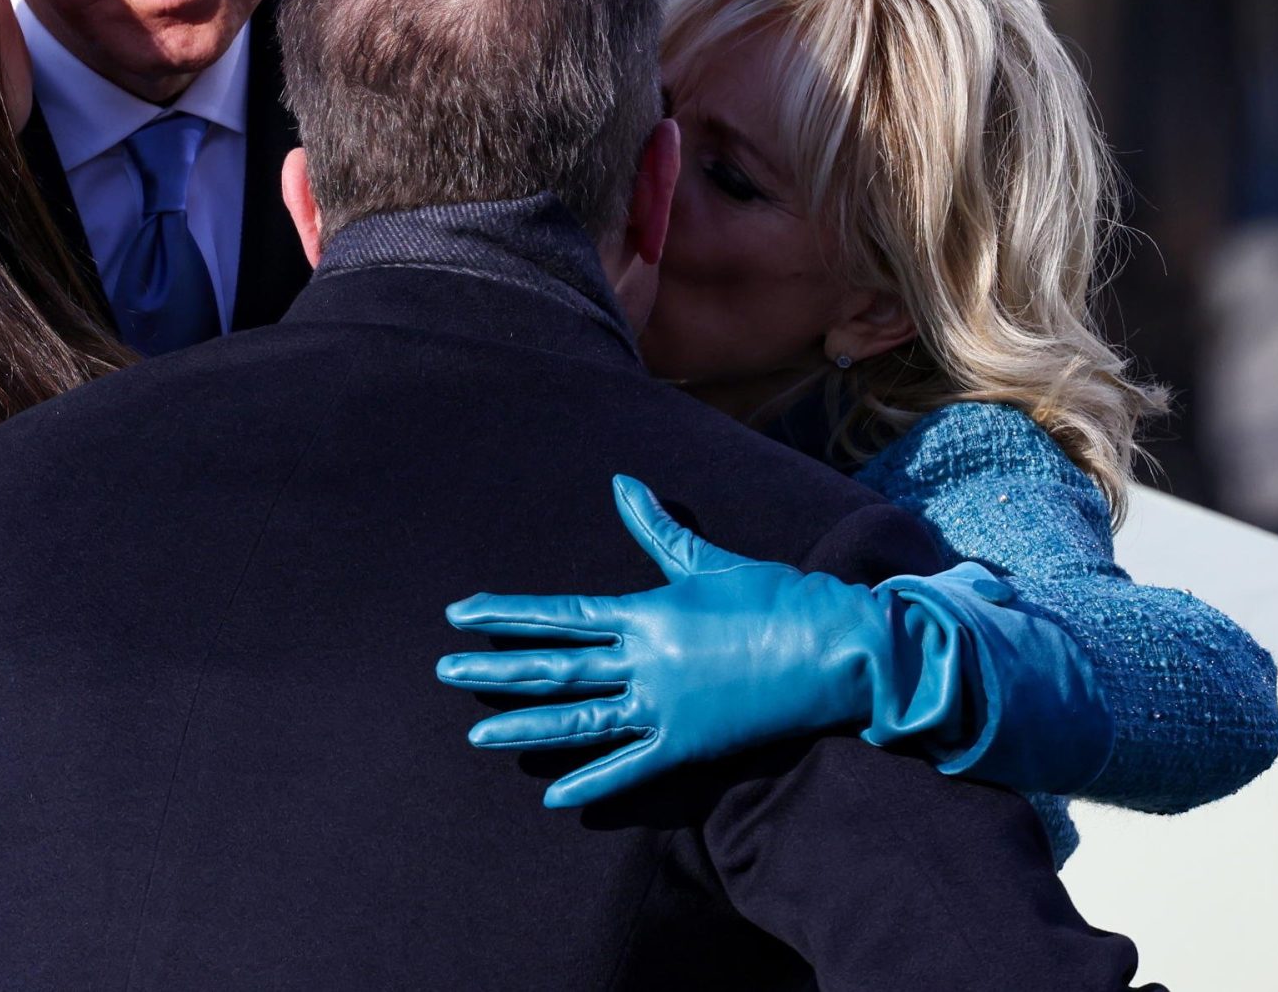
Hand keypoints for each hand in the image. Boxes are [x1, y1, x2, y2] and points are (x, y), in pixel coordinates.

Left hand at [438, 475, 926, 808]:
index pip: (558, 612)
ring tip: (478, 736)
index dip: (506, 614)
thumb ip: (657, 528)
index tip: (460, 615)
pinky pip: (630, 768)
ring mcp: (664, 707)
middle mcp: (644, 660)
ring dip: (526, 727)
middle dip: (495, 670)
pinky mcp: (688, 745)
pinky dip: (593, 783)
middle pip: (555, 667)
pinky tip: (554, 795)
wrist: (834, 648)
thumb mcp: (707, 559)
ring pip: (579, 721)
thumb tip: (622, 481)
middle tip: (444, 672)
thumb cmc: (774, 595)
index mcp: (644, 612)